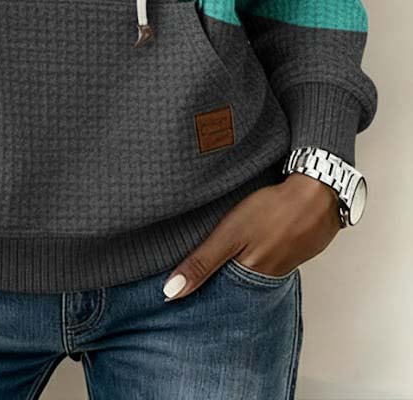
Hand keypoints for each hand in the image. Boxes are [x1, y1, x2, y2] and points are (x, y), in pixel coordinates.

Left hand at [162, 172, 342, 299]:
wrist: (318, 193)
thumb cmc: (272, 211)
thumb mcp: (229, 234)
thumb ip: (201, 262)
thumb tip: (171, 292)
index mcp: (250, 276)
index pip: (219, 296)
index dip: (200, 293)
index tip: (178, 296)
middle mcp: (268, 277)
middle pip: (236, 286)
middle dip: (217, 283)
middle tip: (195, 279)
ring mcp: (284, 263)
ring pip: (254, 273)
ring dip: (238, 268)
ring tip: (219, 263)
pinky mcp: (293, 250)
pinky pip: (270, 260)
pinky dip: (257, 256)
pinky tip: (250, 246)